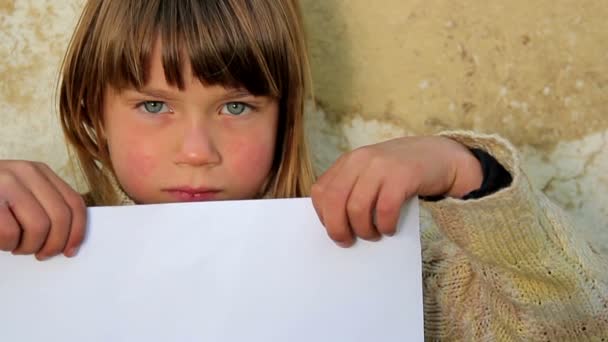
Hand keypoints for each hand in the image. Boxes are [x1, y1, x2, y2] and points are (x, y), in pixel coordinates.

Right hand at [0, 161, 85, 259]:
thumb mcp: (20, 196)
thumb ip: (44, 207)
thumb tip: (71, 240)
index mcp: (39, 171)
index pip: (73, 203)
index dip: (77, 231)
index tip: (71, 251)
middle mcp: (25, 172)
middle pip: (60, 217)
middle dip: (53, 244)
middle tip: (40, 254)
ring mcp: (4, 182)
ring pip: (39, 227)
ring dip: (29, 246)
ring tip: (16, 246)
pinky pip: (10, 233)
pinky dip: (6, 245)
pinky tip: (0, 242)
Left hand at [311, 136, 482, 246]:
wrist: (439, 156)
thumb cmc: (400, 174)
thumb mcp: (371, 174)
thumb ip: (353, 190)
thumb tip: (336, 227)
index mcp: (348, 162)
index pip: (320, 191)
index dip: (324, 215)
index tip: (335, 229)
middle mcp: (360, 160)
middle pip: (334, 200)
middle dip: (337, 228)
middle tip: (348, 242)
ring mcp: (381, 165)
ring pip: (356, 207)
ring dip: (363, 230)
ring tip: (373, 235)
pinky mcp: (403, 175)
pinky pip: (385, 209)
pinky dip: (385, 225)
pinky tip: (390, 228)